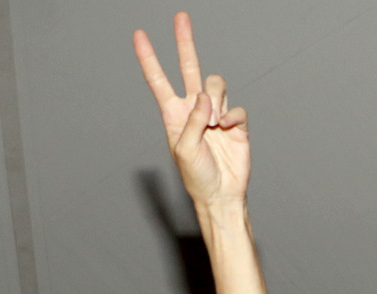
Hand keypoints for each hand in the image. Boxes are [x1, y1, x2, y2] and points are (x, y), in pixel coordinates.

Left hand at [133, 13, 249, 207]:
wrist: (222, 193)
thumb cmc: (197, 176)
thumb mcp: (183, 150)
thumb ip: (191, 121)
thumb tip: (204, 97)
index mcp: (173, 114)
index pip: (158, 80)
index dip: (149, 58)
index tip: (139, 35)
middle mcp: (194, 109)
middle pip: (189, 67)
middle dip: (185, 42)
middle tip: (181, 17)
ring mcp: (216, 114)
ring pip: (216, 85)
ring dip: (215, 99)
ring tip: (213, 124)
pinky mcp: (236, 123)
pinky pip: (236, 107)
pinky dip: (232, 116)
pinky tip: (226, 130)